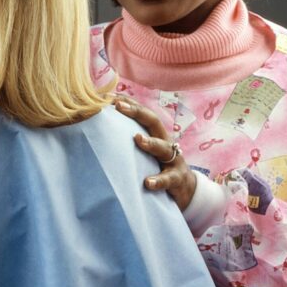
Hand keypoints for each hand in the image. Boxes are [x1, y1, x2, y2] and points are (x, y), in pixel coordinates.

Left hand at [114, 95, 196, 209]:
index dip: (129, 103)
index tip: (110, 97)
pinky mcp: (177, 179)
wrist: (185, 188)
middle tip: (119, 106)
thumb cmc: (157, 166)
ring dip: (150, 143)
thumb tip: (101, 131)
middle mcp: (165, 142)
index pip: (143, 114)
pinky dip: (158, 180)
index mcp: (156, 134)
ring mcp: (174, 160)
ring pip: (163, 148)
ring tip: (137, 139)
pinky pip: (168, 179)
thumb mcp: (145, 151)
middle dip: (137, 112)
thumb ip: (129, 141)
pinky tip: (147, 182)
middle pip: (154, 122)